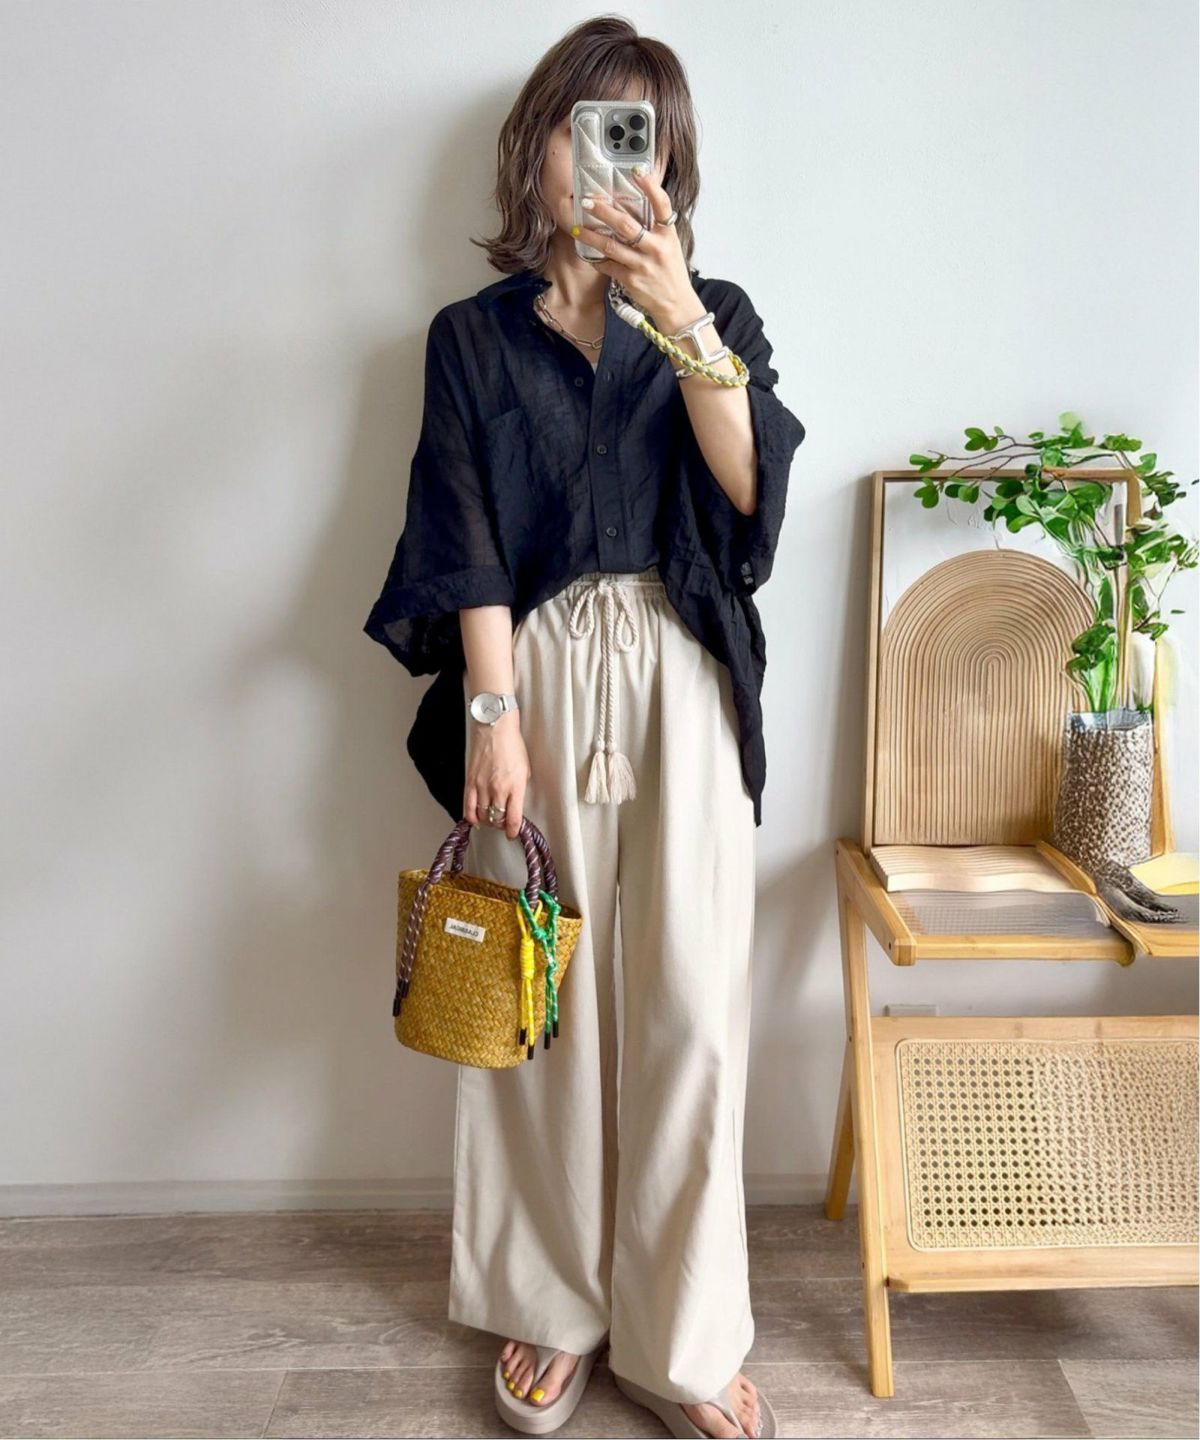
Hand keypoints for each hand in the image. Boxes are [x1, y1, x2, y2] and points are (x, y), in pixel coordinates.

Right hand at [464, 711, 528, 840]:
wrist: (495, 729)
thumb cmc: (512, 745)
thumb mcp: (525, 770)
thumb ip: (520, 790)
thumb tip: (515, 805)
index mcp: (515, 787)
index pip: (513, 819)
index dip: (512, 831)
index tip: (512, 834)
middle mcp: (498, 789)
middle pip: (496, 819)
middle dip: (501, 825)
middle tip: (503, 823)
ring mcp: (482, 786)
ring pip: (482, 815)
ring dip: (487, 821)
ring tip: (491, 819)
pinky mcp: (470, 782)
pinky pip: (468, 806)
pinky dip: (471, 816)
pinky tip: (475, 819)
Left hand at [572, 167, 704, 333]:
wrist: (676, 304)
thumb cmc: (671, 272)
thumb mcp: (670, 245)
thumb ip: (655, 227)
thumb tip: (633, 206)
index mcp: (667, 235)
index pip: (661, 205)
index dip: (650, 186)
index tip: (637, 170)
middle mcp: (656, 248)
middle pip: (626, 225)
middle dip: (604, 211)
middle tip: (587, 201)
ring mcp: (643, 265)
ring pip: (611, 246)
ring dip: (591, 236)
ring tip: (577, 226)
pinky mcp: (631, 280)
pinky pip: (608, 266)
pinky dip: (596, 259)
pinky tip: (587, 252)